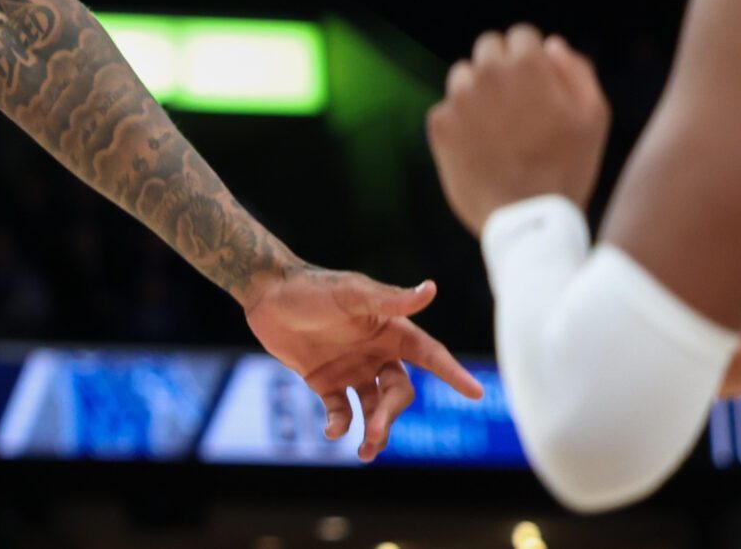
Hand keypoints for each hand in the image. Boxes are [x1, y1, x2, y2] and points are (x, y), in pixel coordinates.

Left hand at [243, 268, 483, 459]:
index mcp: (390, 330)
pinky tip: (333, 432)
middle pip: (399, 392)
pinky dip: (340, 424)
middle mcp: (376, 353)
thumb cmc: (311, 287)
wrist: (264, 293)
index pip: (430, 355)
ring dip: (375, 430)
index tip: (476, 393)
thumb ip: (390, 299)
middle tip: (377, 429)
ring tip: (365, 452)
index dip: (452, 373)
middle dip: (393, 414)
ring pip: (374, 408)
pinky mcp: (325, 381)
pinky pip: (341, 410)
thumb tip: (431, 289)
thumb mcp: (351, 292)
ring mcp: (351, 369)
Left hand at [425, 23, 610, 235]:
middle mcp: (487, 73)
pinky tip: (483, 148)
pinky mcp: (439, 123)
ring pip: (465, 75)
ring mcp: (459, 97)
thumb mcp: (593, 118)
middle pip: (489, 48)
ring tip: (502, 130)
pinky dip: (462, 122)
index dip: (532, 58)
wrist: (528, 218)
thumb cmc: (568, 167)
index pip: (522, 35)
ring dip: (479, 92)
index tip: (538, 81)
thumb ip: (576, 71)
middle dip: (503, 68)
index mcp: (527, 66)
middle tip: (520, 105)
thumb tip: (552, 44)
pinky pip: (449, 108)